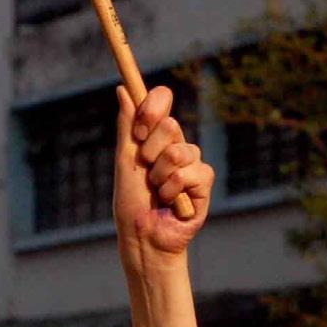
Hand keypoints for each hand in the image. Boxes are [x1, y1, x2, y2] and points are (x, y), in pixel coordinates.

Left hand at [113, 85, 211, 271]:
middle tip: (146, 171)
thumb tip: (122, 90)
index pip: (162, 100)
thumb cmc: (132, 202)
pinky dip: (172, 190)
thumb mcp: (126, 160)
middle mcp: (177, 144)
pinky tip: (171, 203)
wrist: (142, 236)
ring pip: (178, 151)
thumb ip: (127, 126)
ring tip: (158, 192)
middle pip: (170, 125)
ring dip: (159, 176)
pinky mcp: (204, 182)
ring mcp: (193, 162)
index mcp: (156, 135)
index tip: (140, 129)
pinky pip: (188, 174)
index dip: (152, 108)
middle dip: (149, 151)